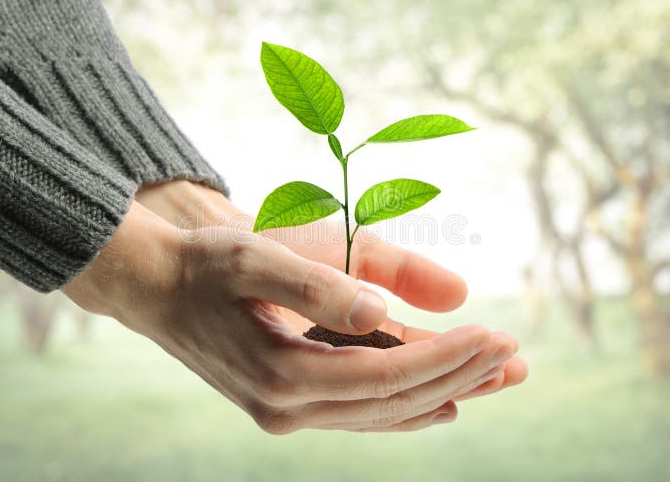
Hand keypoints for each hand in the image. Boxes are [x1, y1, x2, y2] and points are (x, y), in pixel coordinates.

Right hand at [135, 182, 527, 408]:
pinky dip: (406, 406)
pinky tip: (440, 402)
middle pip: (392, 402)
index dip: (445, 357)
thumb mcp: (255, 257)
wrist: (156, 286)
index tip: (496, 335)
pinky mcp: (288, 402)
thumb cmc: (205, 264)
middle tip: (513, 357)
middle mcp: (286, 407)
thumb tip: (380, 313)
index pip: (385, 375)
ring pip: (382, 412)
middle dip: (457, 377)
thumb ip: (316, 286)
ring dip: (441, 393)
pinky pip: (361, 412)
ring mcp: (286, 411)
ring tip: (494, 379)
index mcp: (281, 373)